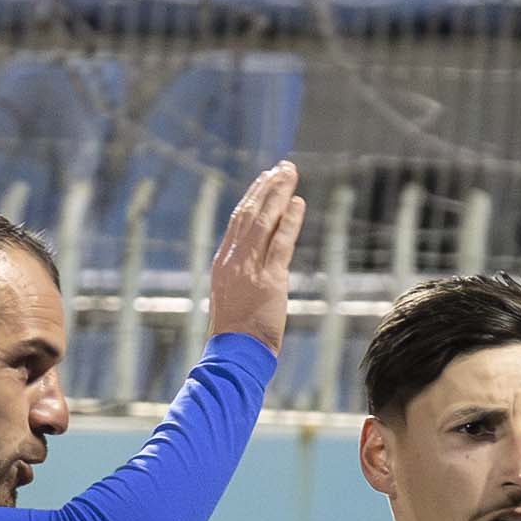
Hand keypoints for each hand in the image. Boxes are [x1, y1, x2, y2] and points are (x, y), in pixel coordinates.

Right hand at [205, 160, 305, 352]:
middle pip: (250, 214)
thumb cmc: (235, 334)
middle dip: (266, 188)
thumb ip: (241, 277)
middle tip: (281, 167)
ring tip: (290, 173)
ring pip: (264, 222)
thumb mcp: (232, 299)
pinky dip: (289, 221)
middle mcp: (233, 261)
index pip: (238, 222)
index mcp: (222, 263)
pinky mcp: (269, 280)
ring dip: (278, 195)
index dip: (252, 198)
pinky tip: (298, 203)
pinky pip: (280, 244)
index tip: (265, 180)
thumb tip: (254, 266)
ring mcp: (249, 269)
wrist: (234, 353)